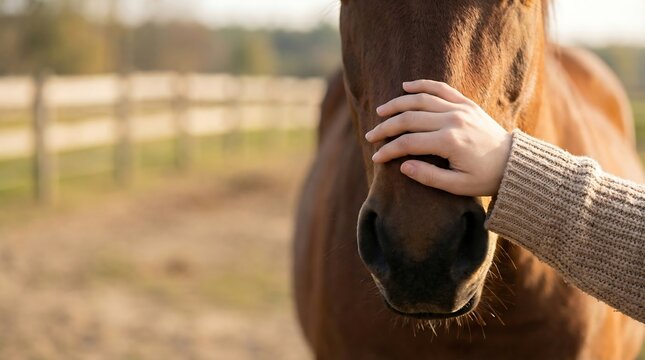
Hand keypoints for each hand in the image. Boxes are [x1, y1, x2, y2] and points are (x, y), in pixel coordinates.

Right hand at [365, 80, 511, 196]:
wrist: (514, 163)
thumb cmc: (485, 178)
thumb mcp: (458, 186)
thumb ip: (428, 176)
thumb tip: (402, 166)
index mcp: (449, 142)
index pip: (408, 142)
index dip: (389, 150)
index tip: (376, 157)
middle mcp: (453, 120)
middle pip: (409, 118)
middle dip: (386, 127)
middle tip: (371, 135)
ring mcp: (460, 109)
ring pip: (421, 99)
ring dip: (397, 104)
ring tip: (381, 112)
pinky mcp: (466, 103)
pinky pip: (441, 89)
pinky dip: (422, 85)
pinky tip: (406, 86)